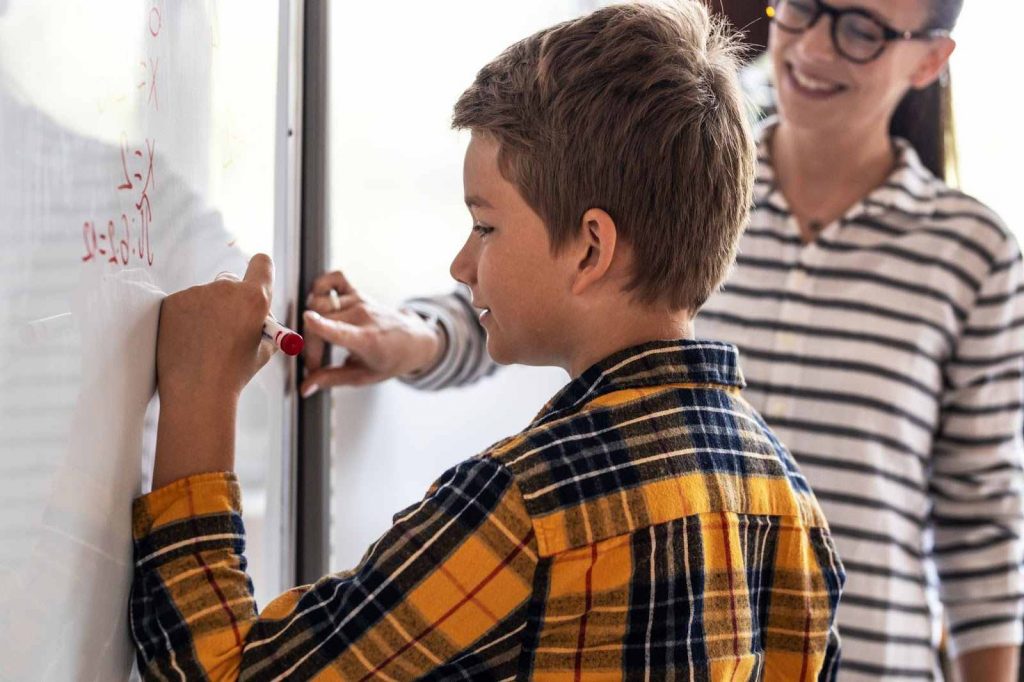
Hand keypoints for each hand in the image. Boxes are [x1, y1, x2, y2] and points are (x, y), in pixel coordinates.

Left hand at [157, 254, 276, 406]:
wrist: (197, 392)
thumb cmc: (233, 373)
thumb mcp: (263, 350)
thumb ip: (264, 326)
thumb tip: (261, 318)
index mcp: (254, 298)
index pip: (263, 264)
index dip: (262, 271)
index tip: (258, 279)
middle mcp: (225, 289)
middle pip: (232, 282)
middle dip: (232, 300)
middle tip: (228, 328)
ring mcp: (196, 293)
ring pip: (206, 297)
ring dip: (208, 312)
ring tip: (206, 343)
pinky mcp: (172, 301)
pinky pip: (185, 305)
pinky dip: (187, 319)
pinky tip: (189, 342)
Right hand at [301, 270, 443, 396]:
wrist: (415, 341)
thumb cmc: (392, 359)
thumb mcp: (363, 377)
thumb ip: (332, 379)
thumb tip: (306, 387)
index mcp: (367, 340)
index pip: (341, 330)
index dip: (322, 325)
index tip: (308, 321)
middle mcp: (363, 316)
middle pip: (321, 320)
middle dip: (310, 344)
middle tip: (316, 362)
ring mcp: (360, 301)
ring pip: (321, 303)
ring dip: (313, 323)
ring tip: (320, 340)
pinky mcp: (358, 293)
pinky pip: (336, 278)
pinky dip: (323, 283)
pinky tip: (320, 300)